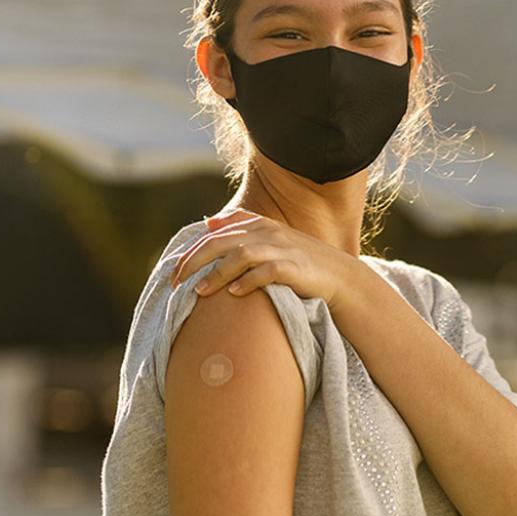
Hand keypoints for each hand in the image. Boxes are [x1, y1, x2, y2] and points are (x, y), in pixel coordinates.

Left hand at [169, 208, 358, 309]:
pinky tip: (234, 293)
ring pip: (240, 255)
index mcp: (261, 225)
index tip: (175, 269)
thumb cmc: (301, 263)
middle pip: (222, 241)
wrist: (341, 278)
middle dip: (195, 260)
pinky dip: (248, 281)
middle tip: (176, 281)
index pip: (218, 232)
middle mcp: (269, 233)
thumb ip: (242, 230)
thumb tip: (208, 222)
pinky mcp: (295, 268)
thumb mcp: (271, 240)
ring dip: (217, 273)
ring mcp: (283, 249)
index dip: (193, 249)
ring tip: (199, 291)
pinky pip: (266, 272)